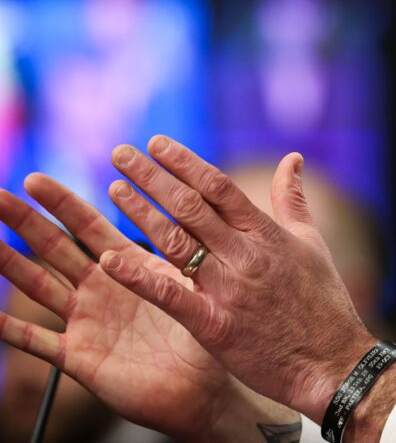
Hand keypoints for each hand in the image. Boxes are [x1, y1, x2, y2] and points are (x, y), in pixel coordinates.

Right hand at [0, 177, 299, 441]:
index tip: (37, 178)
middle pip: (55, 247)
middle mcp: (100, 289)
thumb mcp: (192, 281)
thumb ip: (184, 246)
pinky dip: (13, 330)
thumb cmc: (204, 332)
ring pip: (39, 286)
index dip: (64, 203)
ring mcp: (86, 321)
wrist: (205, 387)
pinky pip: (40, 343)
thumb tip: (198, 199)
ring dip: (8, 263)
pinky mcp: (81, 357)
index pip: (89, 226)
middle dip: (26, 222)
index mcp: (128, 266)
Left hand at [96, 136, 395, 426]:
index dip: (185, 163)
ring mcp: (228, 289)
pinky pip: (171, 296)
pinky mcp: (215, 325)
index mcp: (267, 234)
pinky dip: (139, 277)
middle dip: (153, 177)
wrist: (332, 362)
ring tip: (113, 189)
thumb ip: (293, 199)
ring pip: (176, 242)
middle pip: (191, 206)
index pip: (219, 187)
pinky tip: (109, 260)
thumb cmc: (323, 302)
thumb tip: (291, 157)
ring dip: (140, 213)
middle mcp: (244, 255)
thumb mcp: (311, 243)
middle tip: (121, 154)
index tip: (156, 144)